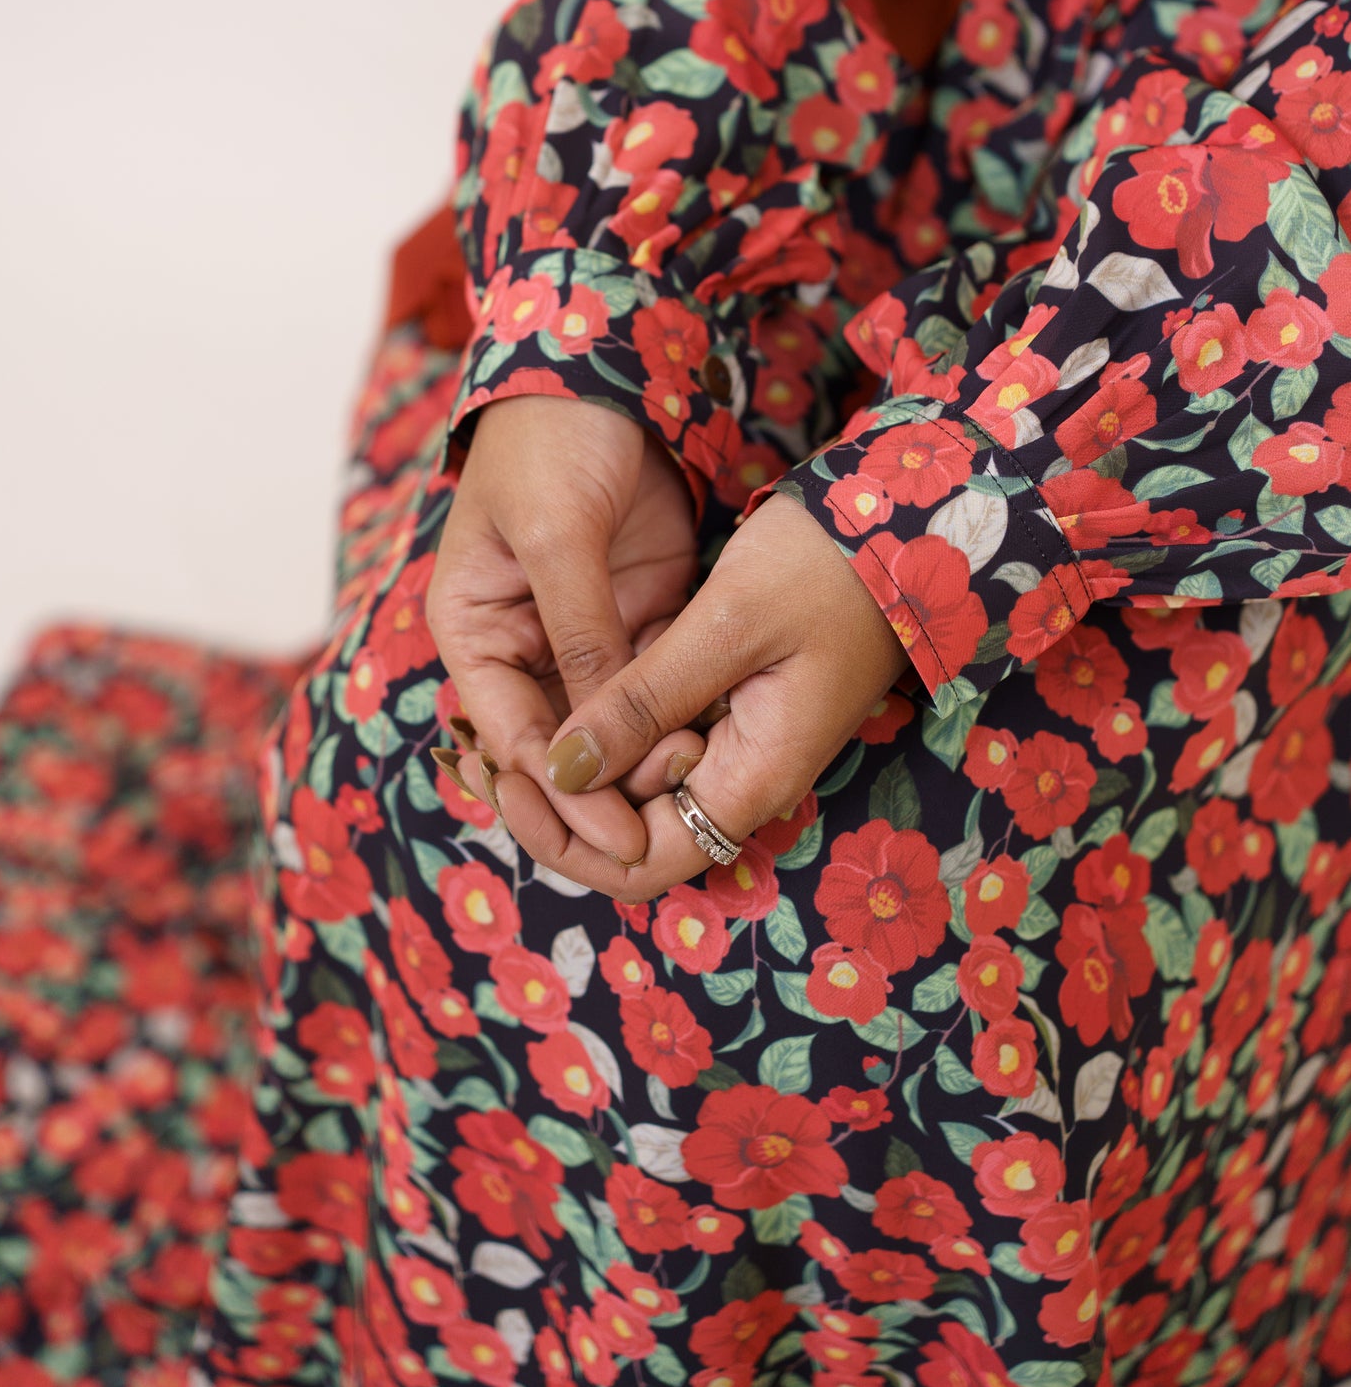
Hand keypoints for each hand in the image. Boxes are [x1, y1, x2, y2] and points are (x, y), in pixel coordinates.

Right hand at [425, 393, 704, 865]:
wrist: (609, 363)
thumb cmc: (554, 437)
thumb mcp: (558, 535)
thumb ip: (578, 636)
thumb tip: (587, 745)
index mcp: (473, 627)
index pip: (509, 733)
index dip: (559, 790)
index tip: (613, 836)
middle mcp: (524, 642)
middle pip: (558, 745)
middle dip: (603, 791)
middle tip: (657, 839)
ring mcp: (586, 631)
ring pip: (612, 725)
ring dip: (646, 763)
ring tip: (696, 794)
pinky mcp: (643, 613)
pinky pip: (657, 685)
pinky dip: (679, 721)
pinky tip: (713, 753)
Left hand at [486, 492, 907, 900]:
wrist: (902, 522)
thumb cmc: (826, 568)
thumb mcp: (724, 626)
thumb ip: (642, 702)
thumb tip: (559, 772)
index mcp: (751, 777)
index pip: (643, 864)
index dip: (568, 840)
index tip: (510, 777)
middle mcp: (744, 776)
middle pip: (634, 833)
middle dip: (559, 808)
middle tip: (484, 754)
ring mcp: (740, 741)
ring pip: (639, 786)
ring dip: (575, 768)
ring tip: (502, 726)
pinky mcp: (733, 702)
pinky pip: (656, 739)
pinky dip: (605, 728)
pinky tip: (555, 690)